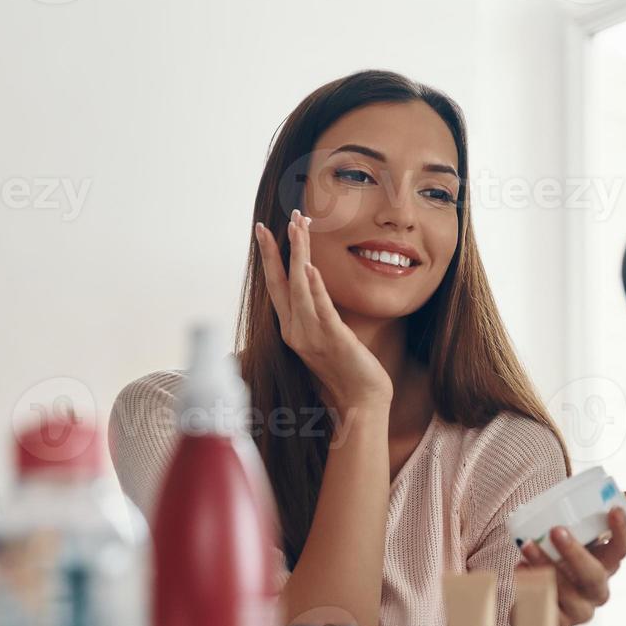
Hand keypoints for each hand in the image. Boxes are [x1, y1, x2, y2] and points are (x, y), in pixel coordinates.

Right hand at [255, 210, 392, 414]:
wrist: (361, 402)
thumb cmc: (345, 371)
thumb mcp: (325, 339)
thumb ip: (315, 316)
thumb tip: (312, 288)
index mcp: (292, 329)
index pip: (277, 286)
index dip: (270, 258)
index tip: (264, 231)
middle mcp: (295, 331)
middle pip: (280, 283)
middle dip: (274, 251)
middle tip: (268, 223)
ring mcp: (312, 335)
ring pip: (300, 287)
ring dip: (298, 255)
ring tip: (296, 227)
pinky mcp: (332, 339)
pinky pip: (321, 308)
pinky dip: (315, 286)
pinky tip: (311, 267)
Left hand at [519, 489, 625, 625]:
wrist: (540, 607)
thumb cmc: (563, 567)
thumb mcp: (581, 544)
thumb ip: (598, 519)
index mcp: (607, 566)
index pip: (623, 549)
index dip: (622, 530)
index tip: (612, 509)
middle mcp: (597, 590)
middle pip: (594, 574)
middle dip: (575, 553)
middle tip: (556, 531)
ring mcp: (579, 610)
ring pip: (563, 589)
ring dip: (544, 564)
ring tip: (526, 546)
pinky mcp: (557, 624)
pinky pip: (542, 604)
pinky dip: (529, 585)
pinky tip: (520, 570)